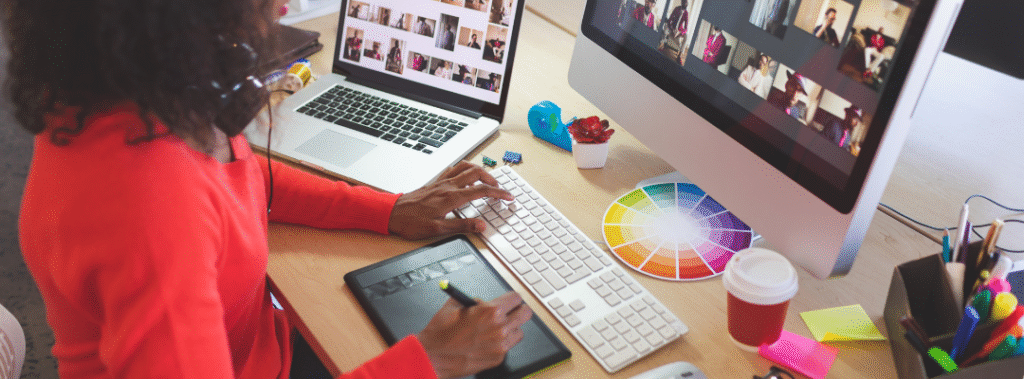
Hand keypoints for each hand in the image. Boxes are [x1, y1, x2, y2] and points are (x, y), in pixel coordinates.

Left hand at [388, 161, 511, 239]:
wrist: (392, 213)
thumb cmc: (411, 222)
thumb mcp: (437, 229)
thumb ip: (462, 227)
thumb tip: (481, 225)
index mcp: (451, 197)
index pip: (481, 191)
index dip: (498, 193)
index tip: (509, 197)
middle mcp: (448, 186)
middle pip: (476, 173)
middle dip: (492, 179)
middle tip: (500, 189)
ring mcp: (441, 182)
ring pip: (466, 167)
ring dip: (480, 170)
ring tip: (487, 180)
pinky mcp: (436, 182)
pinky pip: (454, 169)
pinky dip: (466, 169)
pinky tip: (466, 175)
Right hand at [418, 292, 532, 378]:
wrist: (433, 356)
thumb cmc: (441, 332)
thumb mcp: (455, 305)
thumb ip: (474, 301)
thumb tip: (483, 302)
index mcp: (491, 311)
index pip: (516, 298)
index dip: (511, 298)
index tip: (510, 300)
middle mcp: (500, 328)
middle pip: (525, 314)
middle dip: (518, 310)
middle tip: (511, 311)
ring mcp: (501, 345)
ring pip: (519, 331)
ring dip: (511, 328)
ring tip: (496, 328)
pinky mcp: (498, 358)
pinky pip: (508, 346)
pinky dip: (501, 343)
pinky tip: (487, 341)